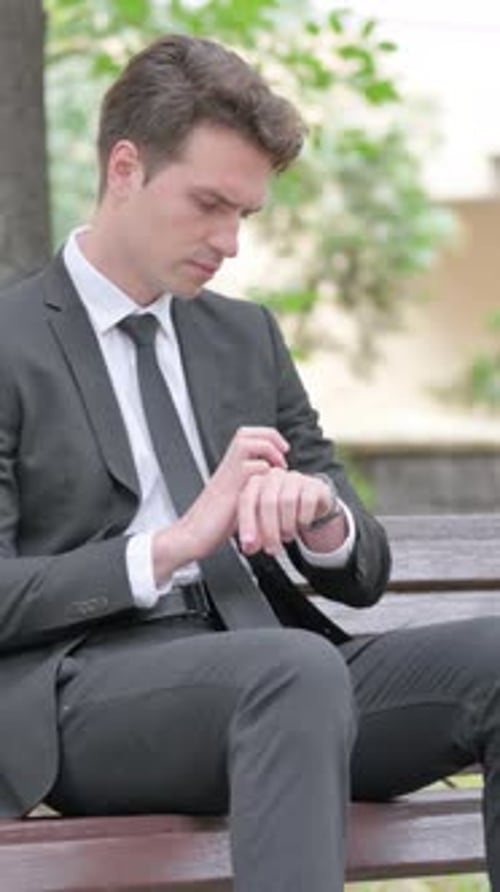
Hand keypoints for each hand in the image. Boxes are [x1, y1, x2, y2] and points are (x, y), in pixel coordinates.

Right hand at [154, 427, 289, 575]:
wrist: (193, 536)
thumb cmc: (215, 524)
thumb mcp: (238, 502)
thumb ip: (252, 489)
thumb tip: (276, 488)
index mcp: (229, 468)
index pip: (248, 436)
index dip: (268, 438)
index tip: (282, 452)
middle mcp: (227, 467)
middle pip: (246, 433)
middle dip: (269, 437)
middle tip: (283, 452)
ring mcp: (228, 474)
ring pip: (248, 443)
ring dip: (269, 451)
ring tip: (279, 467)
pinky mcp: (231, 487)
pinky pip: (254, 468)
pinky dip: (268, 473)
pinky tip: (273, 488)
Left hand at [237, 468, 332, 555]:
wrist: (309, 503)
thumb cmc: (280, 513)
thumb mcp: (264, 524)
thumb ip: (254, 536)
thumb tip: (248, 548)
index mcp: (255, 483)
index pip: (246, 500)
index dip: (247, 523)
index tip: (249, 544)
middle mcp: (273, 476)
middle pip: (268, 502)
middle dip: (269, 530)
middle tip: (272, 549)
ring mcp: (294, 478)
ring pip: (287, 501)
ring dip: (287, 526)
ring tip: (287, 537)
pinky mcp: (312, 485)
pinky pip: (307, 501)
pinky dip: (303, 518)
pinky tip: (303, 525)